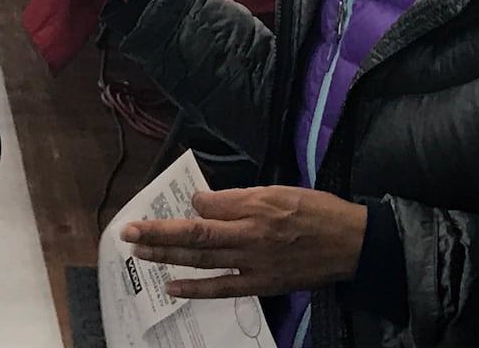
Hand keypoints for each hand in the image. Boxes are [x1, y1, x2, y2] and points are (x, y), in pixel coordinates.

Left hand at [121, 188, 368, 298]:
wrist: (351, 244)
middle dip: (158, 235)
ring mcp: (253, 265)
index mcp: (254, 210)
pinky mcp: (261, 284)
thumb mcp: (278, 191)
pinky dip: (195, 288)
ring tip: (138, 252)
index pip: (206, 211)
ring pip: (202, 261)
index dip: (180, 212)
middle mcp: (249, 238)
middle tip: (127, 232)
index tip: (163, 208)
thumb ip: (237, 198)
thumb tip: (201, 203)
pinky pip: (222, 289)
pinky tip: (171, 285)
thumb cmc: (316, 210)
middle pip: (194, 237)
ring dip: (166, 257)